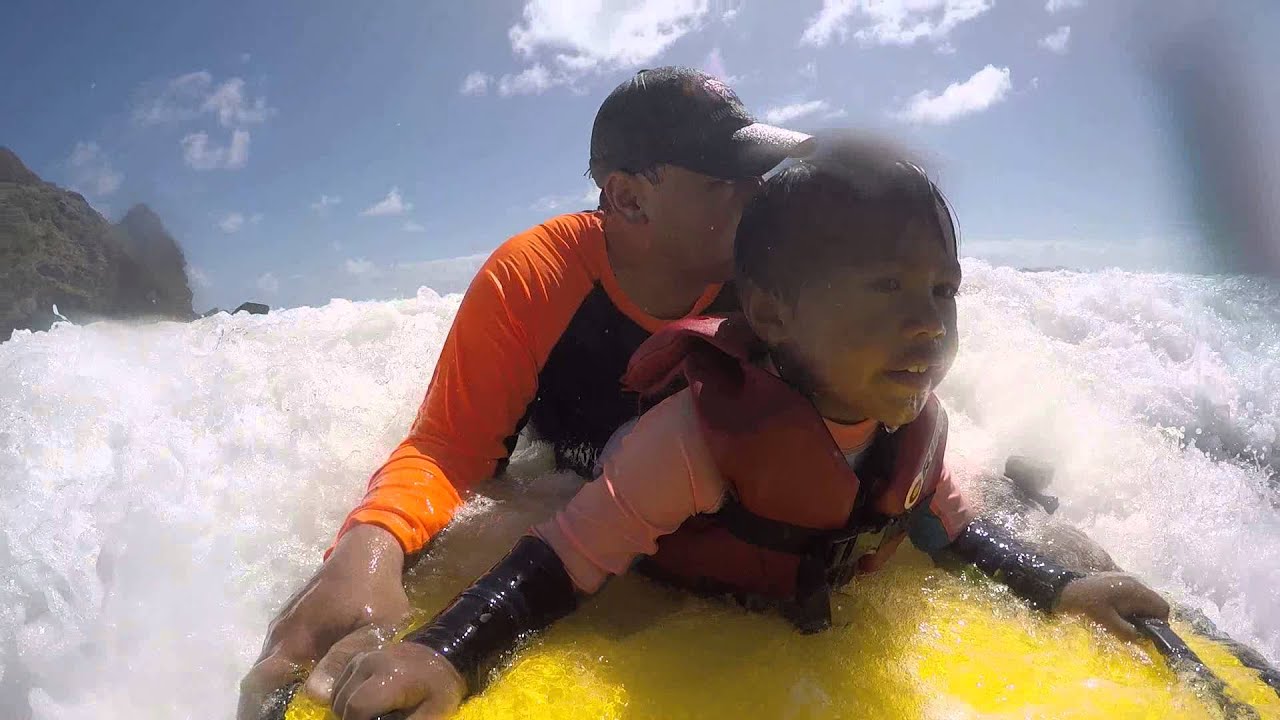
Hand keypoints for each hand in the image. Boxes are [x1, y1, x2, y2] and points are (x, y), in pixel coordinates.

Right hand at [237, 524, 413, 719]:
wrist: (368, 548)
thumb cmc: (376, 589)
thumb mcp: (375, 626)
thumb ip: (345, 657)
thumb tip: (315, 694)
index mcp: (295, 638)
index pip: (258, 684)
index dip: (257, 709)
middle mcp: (281, 632)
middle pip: (259, 679)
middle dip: (265, 703)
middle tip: (288, 717)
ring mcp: (284, 622)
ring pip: (269, 665)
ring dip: (275, 687)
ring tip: (295, 708)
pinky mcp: (293, 617)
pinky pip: (279, 651)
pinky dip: (284, 671)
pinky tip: (304, 682)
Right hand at [331, 642, 465, 719]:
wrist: (444, 654)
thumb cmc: (439, 688)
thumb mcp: (429, 715)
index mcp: (390, 678)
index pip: (357, 708)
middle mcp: (370, 663)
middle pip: (342, 702)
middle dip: (352, 718)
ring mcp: (362, 657)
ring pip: (337, 693)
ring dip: (347, 708)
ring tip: (370, 714)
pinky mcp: (358, 657)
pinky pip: (340, 683)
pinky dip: (346, 697)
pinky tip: (365, 703)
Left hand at [1054, 571, 1170, 640]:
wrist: (1065, 588)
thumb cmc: (1086, 604)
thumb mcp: (1107, 623)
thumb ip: (1128, 632)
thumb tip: (1143, 639)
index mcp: (1136, 591)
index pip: (1163, 608)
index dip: (1159, 623)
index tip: (1145, 633)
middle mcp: (1135, 582)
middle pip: (1154, 603)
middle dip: (1147, 618)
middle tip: (1132, 628)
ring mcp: (1127, 579)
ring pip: (1144, 600)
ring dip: (1138, 612)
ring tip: (1121, 620)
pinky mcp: (1118, 580)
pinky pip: (1133, 595)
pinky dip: (1129, 605)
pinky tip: (1115, 611)